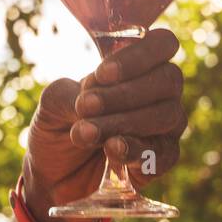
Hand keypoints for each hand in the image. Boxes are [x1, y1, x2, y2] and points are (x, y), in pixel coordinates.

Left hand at [22, 28, 186, 221]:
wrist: (53, 177)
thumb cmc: (59, 127)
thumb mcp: (53, 102)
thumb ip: (71, 92)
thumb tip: (94, 95)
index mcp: (138, 67)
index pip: (162, 44)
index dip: (138, 56)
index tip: (101, 74)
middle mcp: (160, 93)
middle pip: (169, 79)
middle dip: (125, 92)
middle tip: (85, 106)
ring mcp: (166, 127)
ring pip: (166, 115)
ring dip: (124, 121)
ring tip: (85, 133)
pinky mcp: (162, 161)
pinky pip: (163, 154)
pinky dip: (136, 150)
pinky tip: (112, 149)